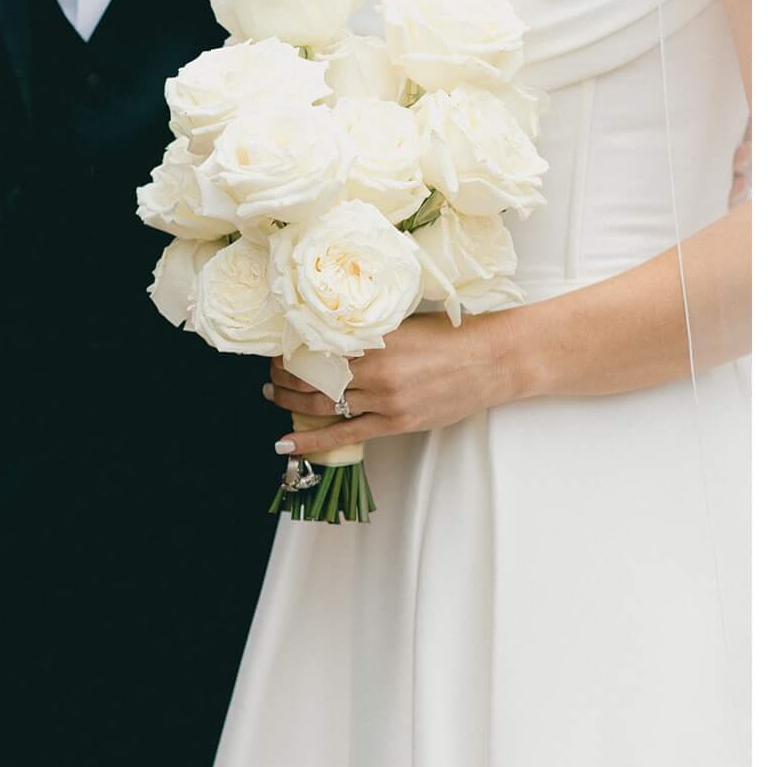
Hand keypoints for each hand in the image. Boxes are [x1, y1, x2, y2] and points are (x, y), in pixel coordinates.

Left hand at [265, 312, 522, 456]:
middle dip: (284, 374)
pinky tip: (285, 444)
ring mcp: (385, 399)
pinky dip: (311, 441)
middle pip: (313, 374)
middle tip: (270, 370)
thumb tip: (331, 334)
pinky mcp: (396, 422)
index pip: (318, 344)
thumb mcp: (406, 322)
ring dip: (290, 400)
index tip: (278, 347)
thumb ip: (370, 331)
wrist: (497, 359)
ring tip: (273, 394)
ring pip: (322, 402)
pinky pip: (344, 434)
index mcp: (377, 337)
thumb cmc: (455, 335)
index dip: (291, 348)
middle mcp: (376, 369)